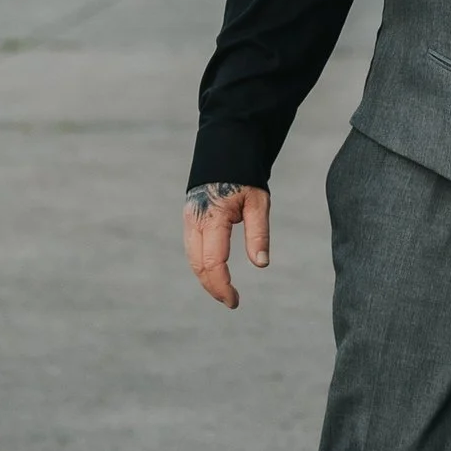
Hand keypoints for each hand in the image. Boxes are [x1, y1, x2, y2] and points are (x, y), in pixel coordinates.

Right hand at [184, 178, 270, 307]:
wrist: (227, 149)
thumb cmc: (246, 176)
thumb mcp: (259, 203)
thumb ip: (258, 233)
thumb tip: (261, 264)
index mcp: (212, 217)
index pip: (212, 262)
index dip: (222, 286)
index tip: (235, 301)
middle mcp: (195, 220)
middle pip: (198, 264)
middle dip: (213, 286)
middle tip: (231, 301)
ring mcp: (189, 219)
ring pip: (192, 258)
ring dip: (206, 277)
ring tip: (225, 291)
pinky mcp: (190, 217)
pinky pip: (192, 247)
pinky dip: (202, 264)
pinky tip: (215, 272)